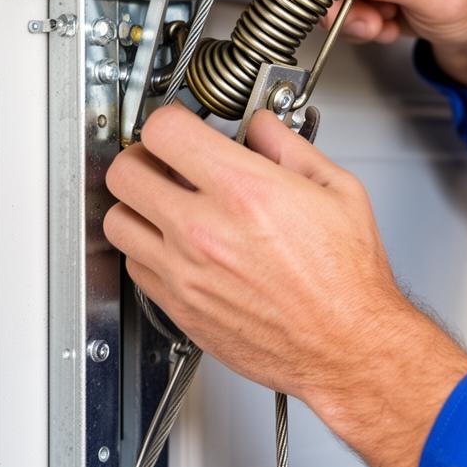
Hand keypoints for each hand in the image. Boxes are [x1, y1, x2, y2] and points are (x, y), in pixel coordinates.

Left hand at [103, 104, 466, 466]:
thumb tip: (263, 128)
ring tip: (164, 203)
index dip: (169, 120)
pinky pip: (135, 266)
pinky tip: (177, 245)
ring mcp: (186, 272)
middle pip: (124, 173)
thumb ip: (289, 147)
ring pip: (118, 221)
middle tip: (164, 161)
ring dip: (136, 205)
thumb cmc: (348, 280)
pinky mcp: (181, 308)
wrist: (347, 346)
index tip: (180, 126)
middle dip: (142, 158)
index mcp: (244, 191)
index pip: (163, 131)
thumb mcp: (337, 190)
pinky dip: (147, 250)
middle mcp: (205, 231)